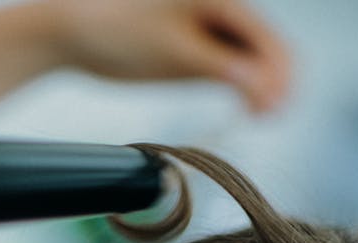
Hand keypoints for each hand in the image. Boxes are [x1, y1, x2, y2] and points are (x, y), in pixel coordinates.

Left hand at [51, 0, 290, 111]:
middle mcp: (220, 6)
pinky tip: (246, 106)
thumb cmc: (120, 32)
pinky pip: (232, 64)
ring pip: (252, 57)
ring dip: (261, 85)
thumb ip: (219, 68)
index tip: (277, 108)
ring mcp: (211, 26)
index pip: (264, 34)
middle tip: (270, 116)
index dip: (278, 72)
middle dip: (274, 80)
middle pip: (265, 45)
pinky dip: (242, 84)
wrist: (79, 32)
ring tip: (258, 115)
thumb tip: (263, 86)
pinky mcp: (198, 45)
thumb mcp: (174, 54)